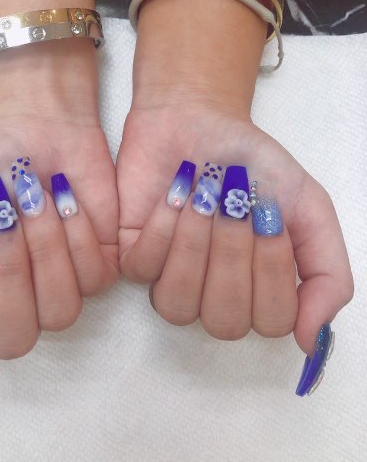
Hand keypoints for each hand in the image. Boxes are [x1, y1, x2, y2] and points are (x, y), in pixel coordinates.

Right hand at [0, 41, 118, 388]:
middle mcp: (15, 312)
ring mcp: (60, 294)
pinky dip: (75, 230)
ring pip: (58, 313)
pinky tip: (64, 200)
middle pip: (13, 336)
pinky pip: (93, 277)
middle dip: (4, 266)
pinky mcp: (100, 271)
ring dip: (42, 247)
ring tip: (33, 201)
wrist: (27, 135)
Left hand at [117, 101, 352, 360]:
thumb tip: (311, 341)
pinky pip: (143, 269)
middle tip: (235, 202)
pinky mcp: (133, 258)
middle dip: (233, 253)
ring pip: (178, 306)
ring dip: (195, 245)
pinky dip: (162, 228)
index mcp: (259, 290)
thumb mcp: (309, 207)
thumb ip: (327, 274)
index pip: (271, 321)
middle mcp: (214, 295)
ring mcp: (170, 280)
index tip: (269, 214)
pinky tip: (174, 197)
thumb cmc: (254, 163)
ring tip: (204, 199)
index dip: (272, 268)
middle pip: (225, 320)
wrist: (199, 120)